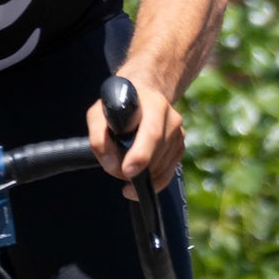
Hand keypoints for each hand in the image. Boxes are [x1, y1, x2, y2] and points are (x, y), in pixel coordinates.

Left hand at [87, 76, 184, 194]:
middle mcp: (172, 119)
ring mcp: (178, 134)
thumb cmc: (118, 107)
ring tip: (125, 166)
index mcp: (155, 104)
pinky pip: (167, 174)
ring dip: (142, 175)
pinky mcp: (179, 148)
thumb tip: (112, 163)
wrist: (142, 96)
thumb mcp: (98, 113)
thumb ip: (99, 137)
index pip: (152, 133)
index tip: (127, 171)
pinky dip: (151, 181)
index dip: (140, 155)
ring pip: (161, 168)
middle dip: (137, 170)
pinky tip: (137, 178)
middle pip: (156, 156)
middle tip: (120, 173)